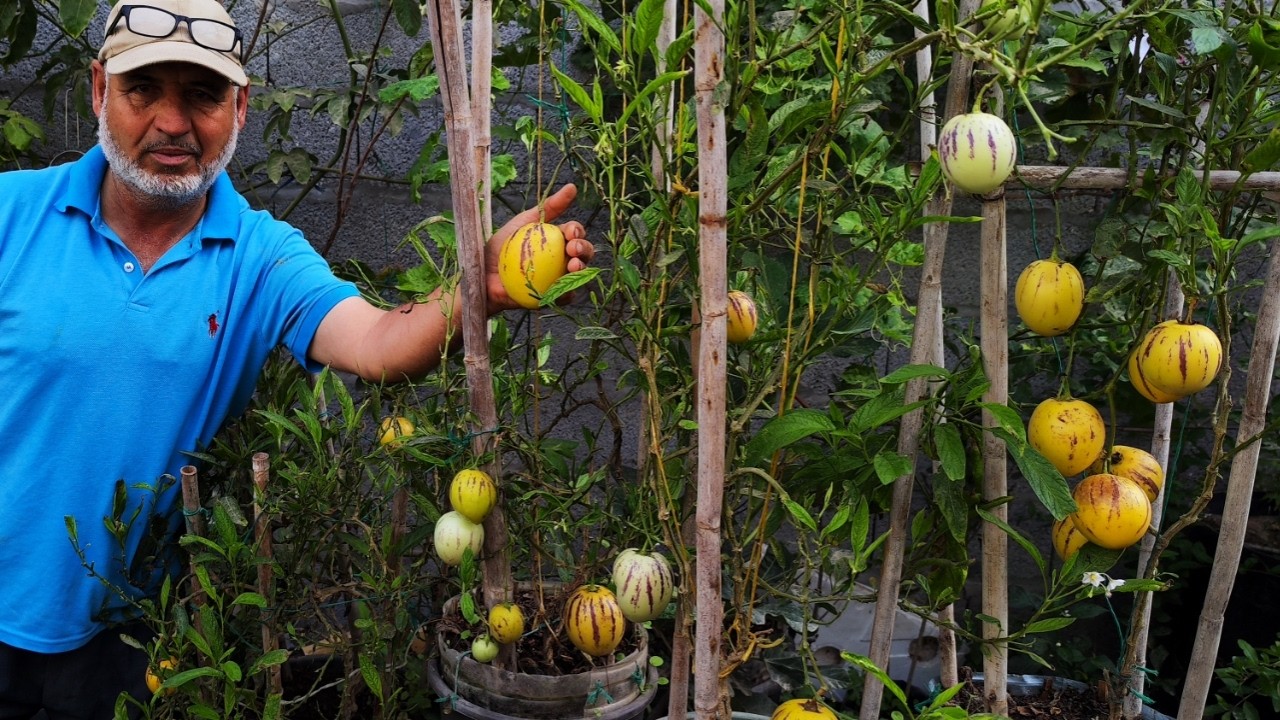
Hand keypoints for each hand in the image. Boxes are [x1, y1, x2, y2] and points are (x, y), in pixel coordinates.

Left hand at [485, 184, 593, 312]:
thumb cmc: (502, 247)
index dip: (577, 232)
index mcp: (556, 241)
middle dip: (584, 249)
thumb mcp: (524, 222)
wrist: (483, 275)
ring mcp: (557, 279)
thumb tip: (573, 187)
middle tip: (573, 248)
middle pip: (583, 254)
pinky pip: (566, 296)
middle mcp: (560, 259)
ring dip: (582, 269)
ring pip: (580, 275)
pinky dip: (569, 292)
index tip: (570, 231)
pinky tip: (564, 285)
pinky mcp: (550, 297)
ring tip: (573, 265)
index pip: (575, 234)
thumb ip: (549, 207)